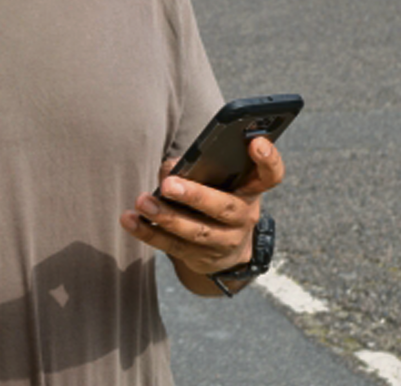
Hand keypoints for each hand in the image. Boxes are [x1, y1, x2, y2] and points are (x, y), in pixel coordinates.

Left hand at [120, 137, 283, 278]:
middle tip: (168, 184)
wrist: (224, 251)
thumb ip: (198, 167)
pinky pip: (172, 246)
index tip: (255, 142)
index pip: (271, 174)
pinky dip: (148, 232)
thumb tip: (169, 168)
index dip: (268, 159)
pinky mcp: (199, 258)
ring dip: (166, 216)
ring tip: (143, 202)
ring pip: (195, 231)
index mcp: (251, 190)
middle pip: (224, 207)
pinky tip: (129, 219)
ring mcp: (224, 242)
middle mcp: (243, 217)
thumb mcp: (219, 181)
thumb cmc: (217, 197)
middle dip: (195, 196)